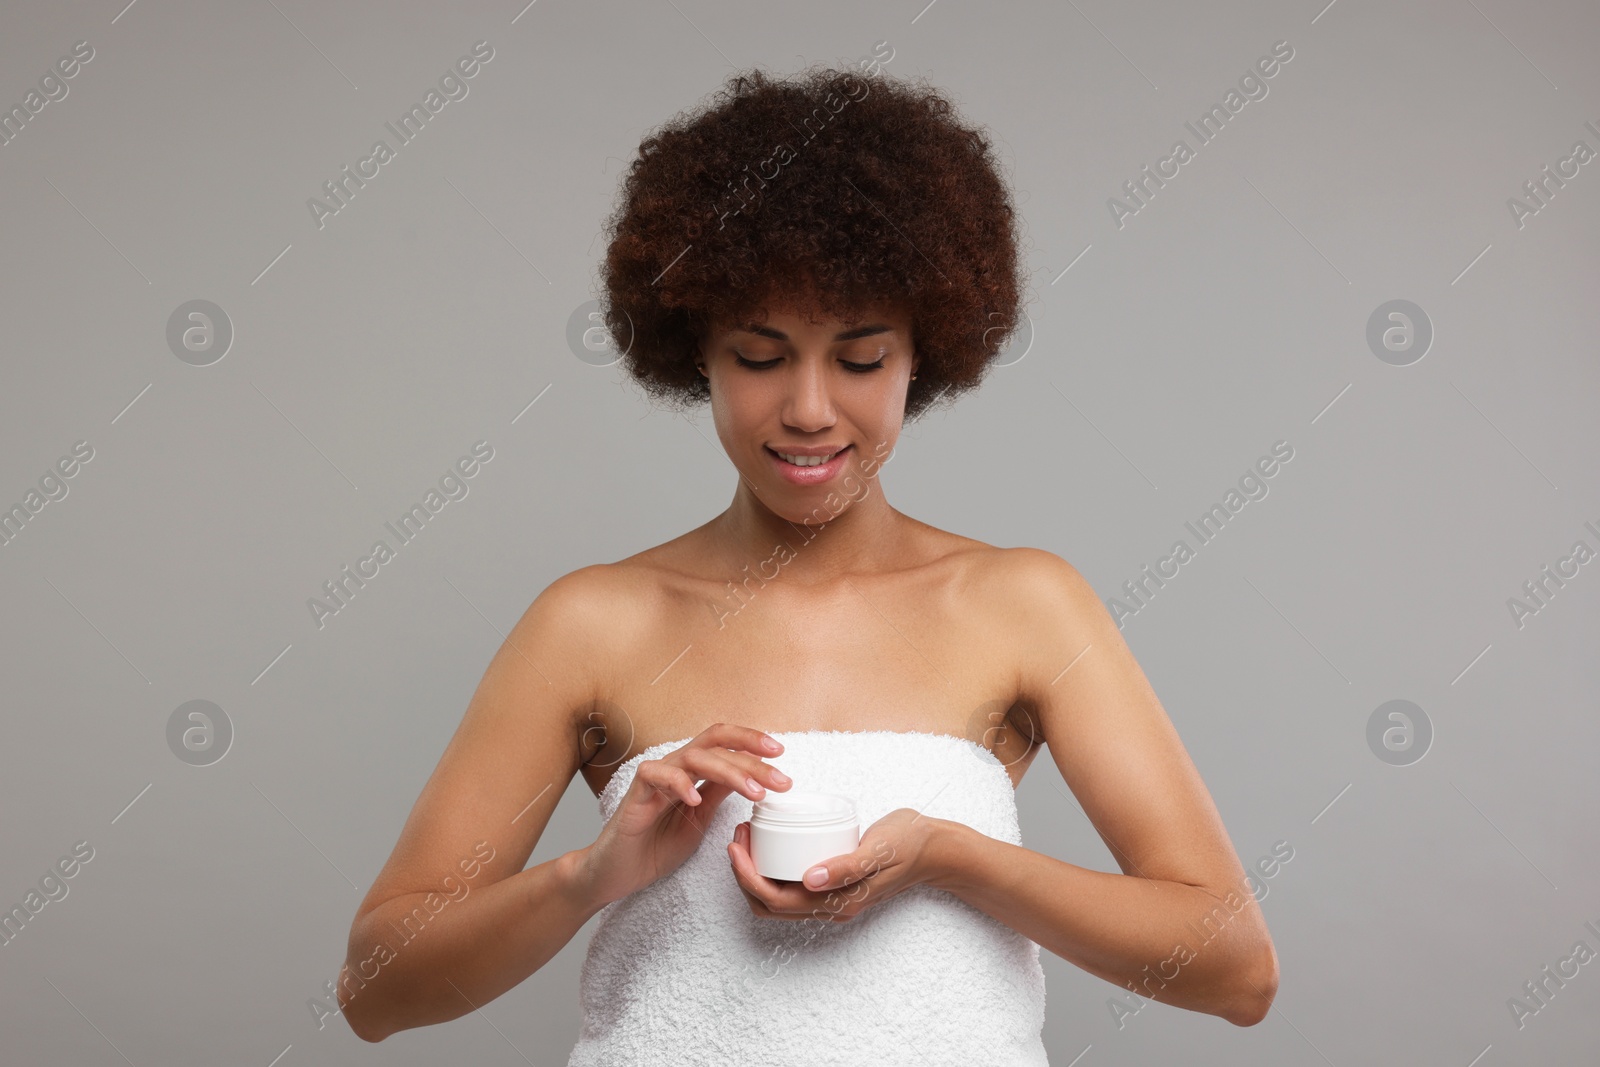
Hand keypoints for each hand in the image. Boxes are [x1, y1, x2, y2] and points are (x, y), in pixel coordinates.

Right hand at [575, 723, 790, 906]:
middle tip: (781, 779)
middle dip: (752, 758)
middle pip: (714, 743)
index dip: (751, 742)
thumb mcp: (699, 821)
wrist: (616, 873)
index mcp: (691, 773)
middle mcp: (674, 769)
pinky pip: (655, 775)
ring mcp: (654, 779)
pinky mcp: (634, 796)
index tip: (781, 754)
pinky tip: (696, 799)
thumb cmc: (654, 847)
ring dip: (729, 771)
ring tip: (753, 792)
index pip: (723, 743)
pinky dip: (678, 783)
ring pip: (693, 757)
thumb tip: (750, 776)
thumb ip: (718, 795)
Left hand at [726, 807, 943, 922]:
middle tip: (738, 837)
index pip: (775, 900)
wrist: (934, 848)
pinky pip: (790, 887)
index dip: (747, 876)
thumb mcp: (878, 850)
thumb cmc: (908, 844)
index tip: (736, 845)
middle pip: (769, 905)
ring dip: (754, 873)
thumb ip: (846, 867)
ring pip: (777, 899)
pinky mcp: (833, 886)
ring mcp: (831, 899)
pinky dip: (771, 871)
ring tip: (748, 838)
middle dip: (744, 874)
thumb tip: (809, 879)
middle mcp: (831, 907)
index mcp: (839, 903)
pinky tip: (770, 845)